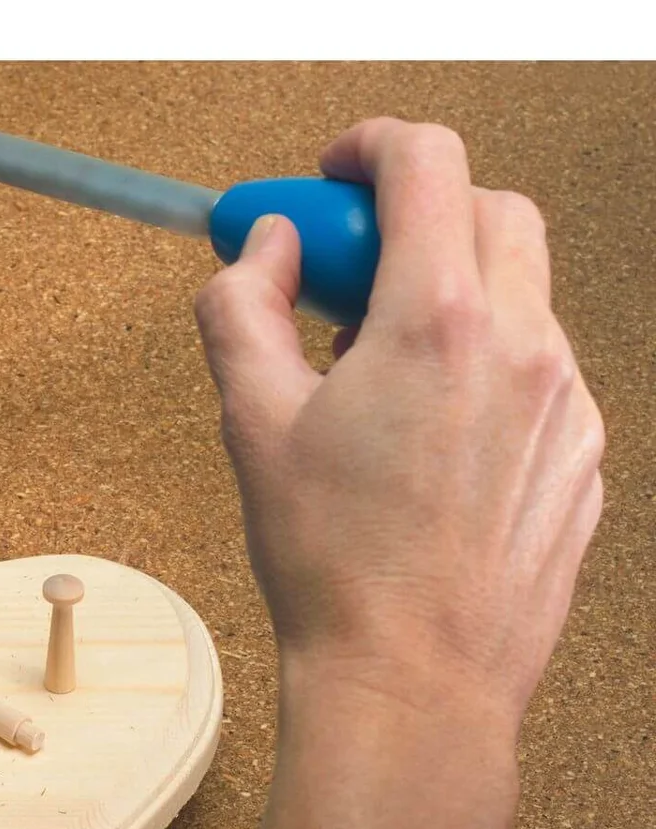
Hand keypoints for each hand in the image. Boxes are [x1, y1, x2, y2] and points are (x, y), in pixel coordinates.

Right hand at [193, 119, 603, 732]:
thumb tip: (263, 248)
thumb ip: (243, 307)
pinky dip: (486, 363)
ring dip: (450, 294)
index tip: (335, 172)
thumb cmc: (333, 563)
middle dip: (417, 212)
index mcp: (436, 321)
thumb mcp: (250, 423)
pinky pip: (541, 369)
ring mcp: (568, 401)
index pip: (427, 163)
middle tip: (348, 270)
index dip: (370, 147)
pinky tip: (429, 433)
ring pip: (521, 292)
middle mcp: (524, 345)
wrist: (413, 681)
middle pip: (490, 209)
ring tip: (378, 372)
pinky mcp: (584, 454)